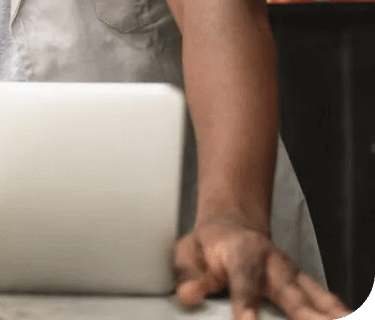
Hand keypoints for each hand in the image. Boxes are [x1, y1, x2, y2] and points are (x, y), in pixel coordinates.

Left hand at [174, 215, 350, 319]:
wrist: (233, 224)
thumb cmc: (210, 244)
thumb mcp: (189, 252)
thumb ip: (189, 275)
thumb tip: (189, 295)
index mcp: (241, 253)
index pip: (244, 281)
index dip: (245, 303)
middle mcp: (272, 263)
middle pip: (290, 292)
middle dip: (305, 315)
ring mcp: (291, 273)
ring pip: (314, 296)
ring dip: (329, 313)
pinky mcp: (302, 284)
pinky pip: (322, 299)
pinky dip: (335, 309)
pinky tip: (347, 317)